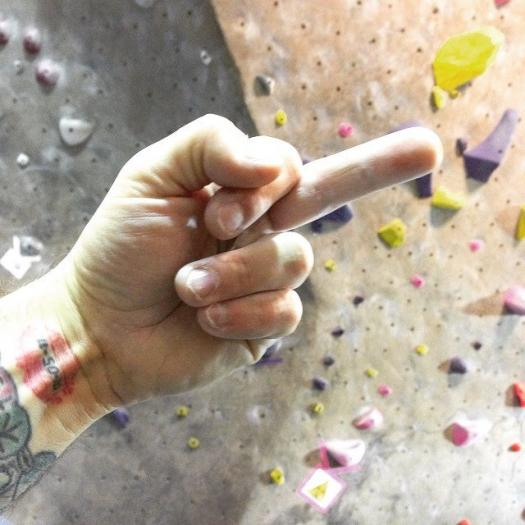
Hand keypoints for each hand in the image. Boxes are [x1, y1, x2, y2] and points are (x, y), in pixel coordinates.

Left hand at [48, 114, 440, 408]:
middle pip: (330, 193)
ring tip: (188, 289)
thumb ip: (210, 144)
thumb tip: (271, 166)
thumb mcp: (152, 177)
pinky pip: (284, 311)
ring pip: (293, 261)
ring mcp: (266, 278)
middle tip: (428, 148)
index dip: (265, 184)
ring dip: (233, 275)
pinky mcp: (265, 325)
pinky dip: (238, 315)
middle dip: (382, 165)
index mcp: (237, 192)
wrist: (101, 326)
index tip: (216, 212)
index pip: (287, 165)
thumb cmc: (122, 249)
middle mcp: (260, 230)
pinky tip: (204, 320)